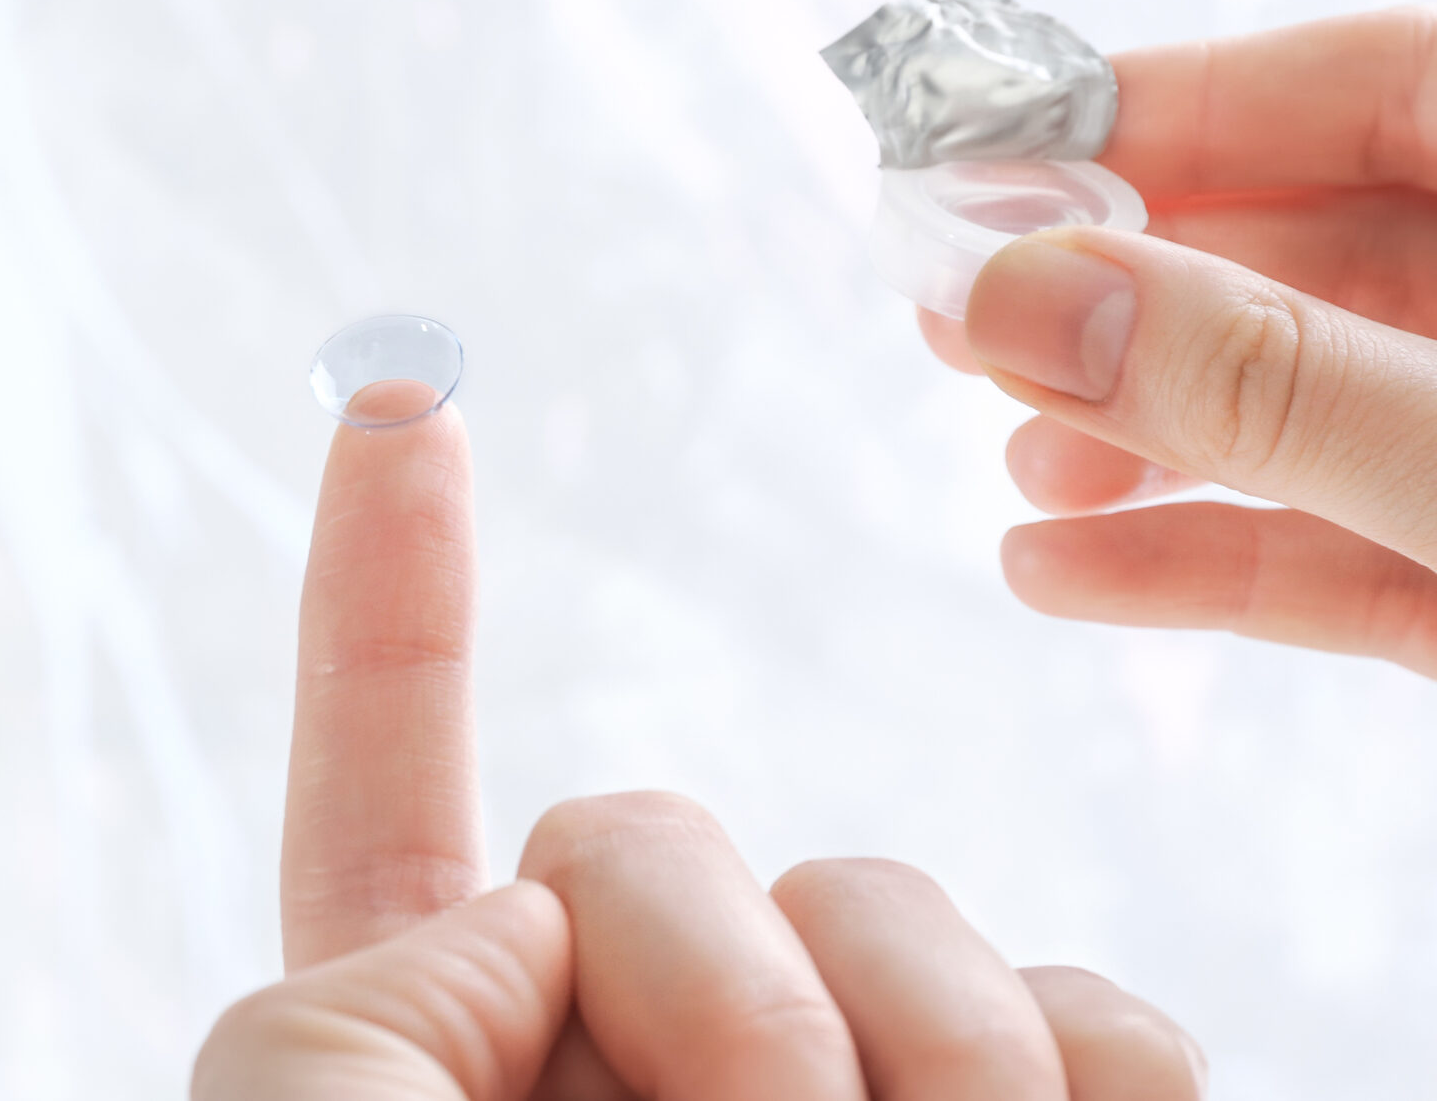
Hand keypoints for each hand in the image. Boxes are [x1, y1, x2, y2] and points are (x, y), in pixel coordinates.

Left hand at [192, 383, 1205, 1098]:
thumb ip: (343, 1008)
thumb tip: (524, 928)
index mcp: (425, 1067)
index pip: (381, 782)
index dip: (377, 596)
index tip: (395, 403)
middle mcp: (626, 1066)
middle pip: (662, 841)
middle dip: (709, 962)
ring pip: (898, 915)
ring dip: (920, 1034)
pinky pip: (1092, 1028)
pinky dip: (1088, 1073)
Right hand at [919, 8, 1436, 724]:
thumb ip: (1285, 386)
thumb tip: (1030, 296)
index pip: (1395, 89)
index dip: (1187, 108)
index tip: (1005, 151)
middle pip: (1341, 257)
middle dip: (1140, 296)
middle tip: (964, 316)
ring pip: (1342, 419)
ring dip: (1161, 442)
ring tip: (1020, 467)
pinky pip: (1372, 561)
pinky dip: (1224, 566)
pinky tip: (1071, 572)